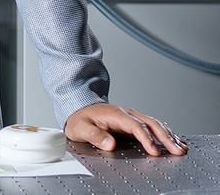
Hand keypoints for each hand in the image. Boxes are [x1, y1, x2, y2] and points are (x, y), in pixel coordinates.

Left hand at [65, 103, 187, 155]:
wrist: (79, 108)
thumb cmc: (80, 120)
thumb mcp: (81, 128)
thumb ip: (95, 136)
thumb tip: (110, 144)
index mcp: (115, 114)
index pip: (136, 126)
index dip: (146, 139)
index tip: (154, 152)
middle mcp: (127, 114)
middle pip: (151, 124)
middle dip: (166, 138)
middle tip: (177, 151)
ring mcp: (132, 116)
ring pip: (156, 124)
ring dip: (169, 135)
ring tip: (181, 148)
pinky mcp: (135, 121)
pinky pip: (154, 126)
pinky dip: (166, 133)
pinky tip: (175, 140)